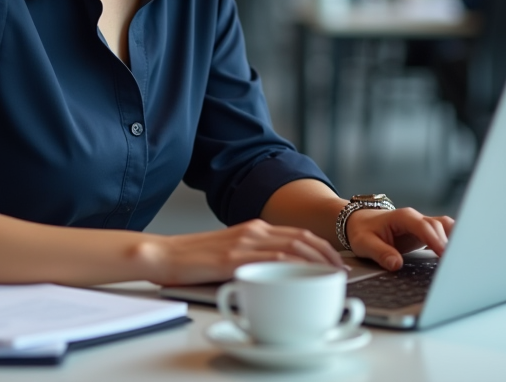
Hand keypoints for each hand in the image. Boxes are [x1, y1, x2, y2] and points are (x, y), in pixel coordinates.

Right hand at [138, 219, 347, 286]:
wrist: (163, 255)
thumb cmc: (192, 260)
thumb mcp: (229, 254)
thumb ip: (253, 259)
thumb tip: (278, 276)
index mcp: (253, 228)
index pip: (298, 234)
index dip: (322, 248)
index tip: (337, 264)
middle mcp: (253, 231)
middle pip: (302, 238)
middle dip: (328, 256)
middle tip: (342, 273)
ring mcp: (244, 243)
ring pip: (293, 247)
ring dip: (318, 261)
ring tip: (331, 277)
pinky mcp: (234, 259)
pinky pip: (272, 260)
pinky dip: (295, 267)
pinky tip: (305, 278)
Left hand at [344, 207, 453, 271]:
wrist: (360, 222)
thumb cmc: (363, 231)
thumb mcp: (365, 243)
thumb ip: (380, 253)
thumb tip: (395, 264)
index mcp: (402, 218)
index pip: (424, 227)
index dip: (435, 239)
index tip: (445, 254)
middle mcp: (416, 219)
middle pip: (439, 227)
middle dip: (450, 243)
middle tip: (459, 262)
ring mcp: (423, 225)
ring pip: (446, 227)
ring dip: (456, 240)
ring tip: (464, 259)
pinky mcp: (427, 233)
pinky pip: (445, 234)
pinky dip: (454, 242)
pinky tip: (460, 256)